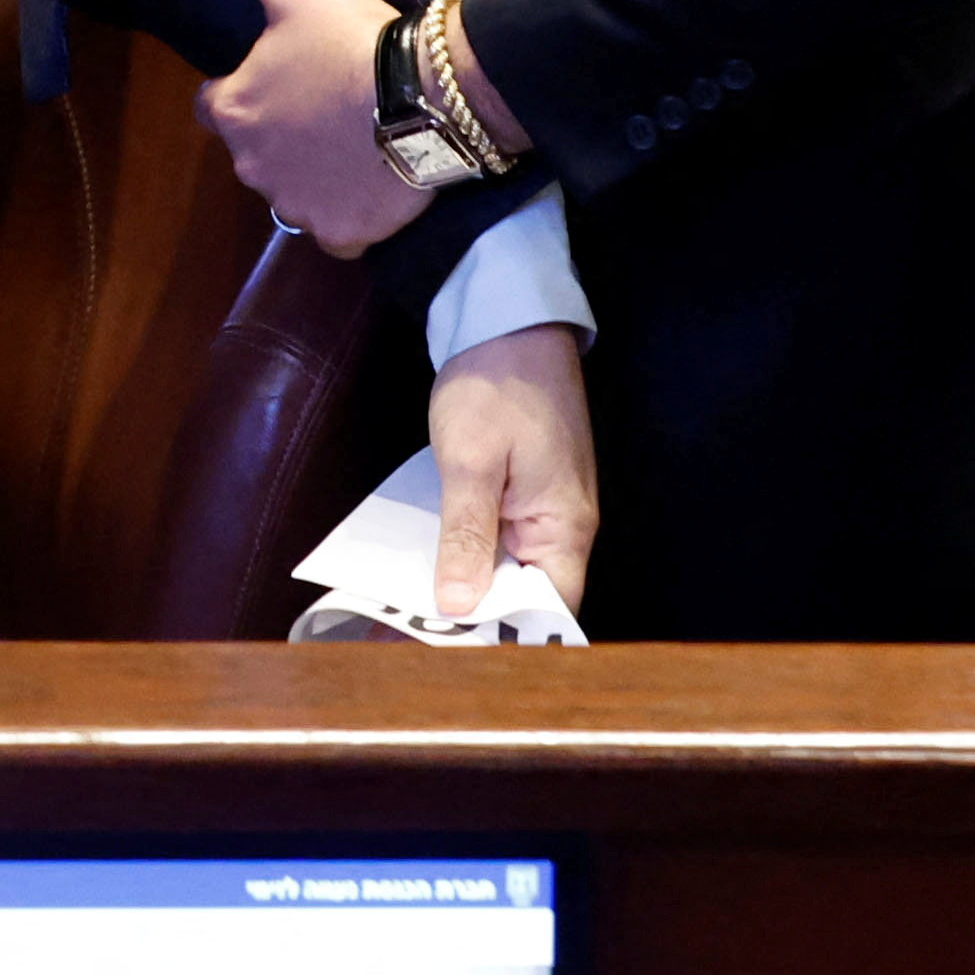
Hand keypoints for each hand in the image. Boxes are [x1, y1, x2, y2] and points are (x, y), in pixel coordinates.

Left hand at [187, 0, 430, 256]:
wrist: (427, 98)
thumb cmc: (352, 41)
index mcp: (233, 110)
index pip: (214, 105)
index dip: (243, 90)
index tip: (280, 78)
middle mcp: (251, 166)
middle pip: (253, 150)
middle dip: (279, 134)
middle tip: (324, 108)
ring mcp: (297, 206)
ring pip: (292, 193)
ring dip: (310, 175)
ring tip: (353, 144)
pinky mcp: (341, 234)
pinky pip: (333, 232)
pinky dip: (345, 216)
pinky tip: (370, 190)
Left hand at [426, 320, 596, 614]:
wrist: (506, 320)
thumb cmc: (495, 385)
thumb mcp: (470, 462)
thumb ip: (467, 536)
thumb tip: (459, 605)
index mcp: (565, 527)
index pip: (549, 610)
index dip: (505, 635)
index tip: (450, 654)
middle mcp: (563, 526)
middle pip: (527, 596)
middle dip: (477, 618)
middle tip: (413, 635)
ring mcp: (544, 507)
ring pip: (510, 568)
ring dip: (467, 586)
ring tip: (410, 608)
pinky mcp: (523, 490)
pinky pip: (498, 539)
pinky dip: (466, 552)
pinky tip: (426, 563)